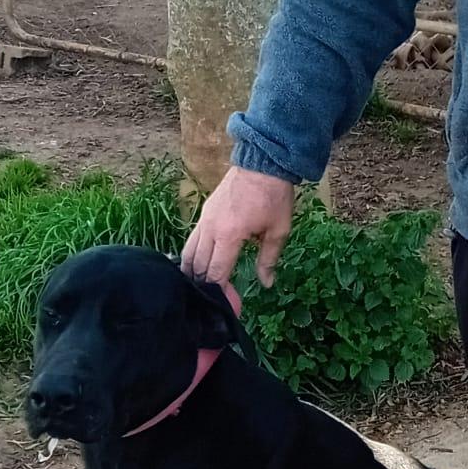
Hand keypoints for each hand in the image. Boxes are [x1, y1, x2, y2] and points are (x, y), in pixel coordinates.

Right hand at [180, 166, 295, 310]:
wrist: (262, 163)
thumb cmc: (275, 197)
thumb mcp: (278, 230)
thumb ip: (269, 259)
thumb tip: (267, 284)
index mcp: (229, 236)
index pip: (215, 272)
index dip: (219, 292)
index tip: (226, 305)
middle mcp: (210, 229)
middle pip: (197, 265)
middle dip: (203, 285)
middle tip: (211, 301)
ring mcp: (204, 219)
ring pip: (189, 252)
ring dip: (192, 271)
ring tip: (199, 287)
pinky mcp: (204, 212)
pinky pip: (192, 239)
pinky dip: (192, 255)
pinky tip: (198, 264)